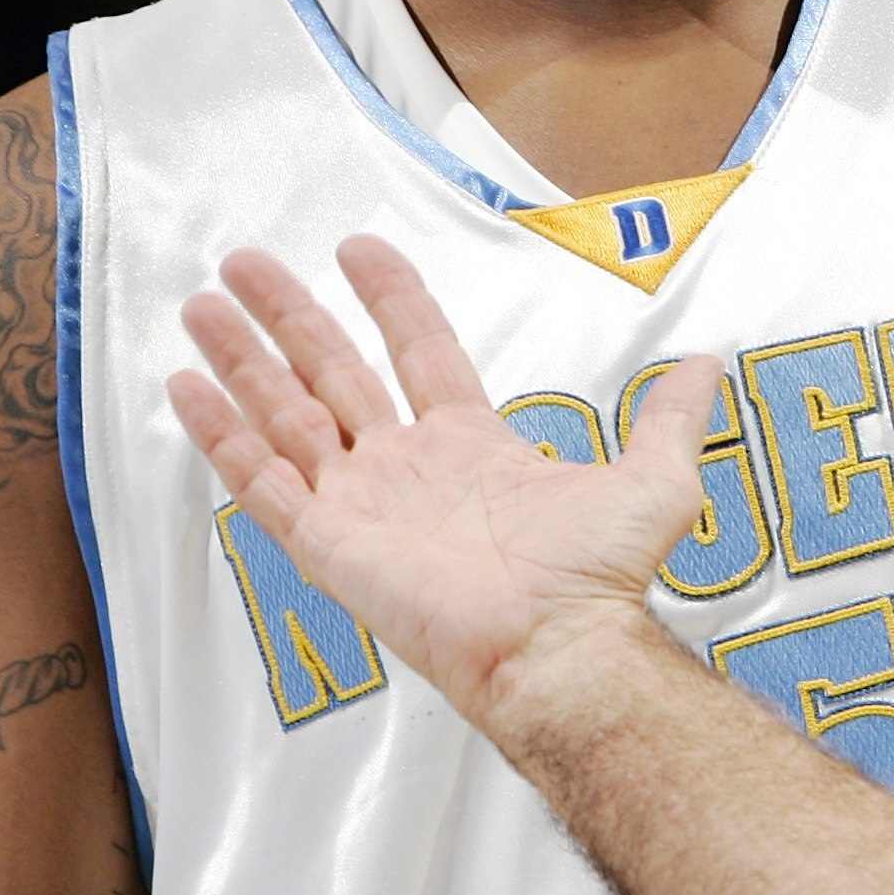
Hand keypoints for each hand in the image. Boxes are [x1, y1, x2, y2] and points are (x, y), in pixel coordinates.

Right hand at [169, 237, 724, 735]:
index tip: (356, 247)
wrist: (561, 646)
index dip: (388, 297)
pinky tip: (185, 388)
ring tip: (199, 306)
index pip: (417, 349)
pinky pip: (260, 482)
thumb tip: (708, 363)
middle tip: (242, 265)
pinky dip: (221, 436)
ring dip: (240, 360)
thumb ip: (671, 418)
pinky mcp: (328, 544)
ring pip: (283, 415)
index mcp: (469, 446)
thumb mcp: (653, 480)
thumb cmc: (601, 581)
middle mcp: (406, 470)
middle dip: (285, 317)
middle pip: (331, 372)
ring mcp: (361, 505)